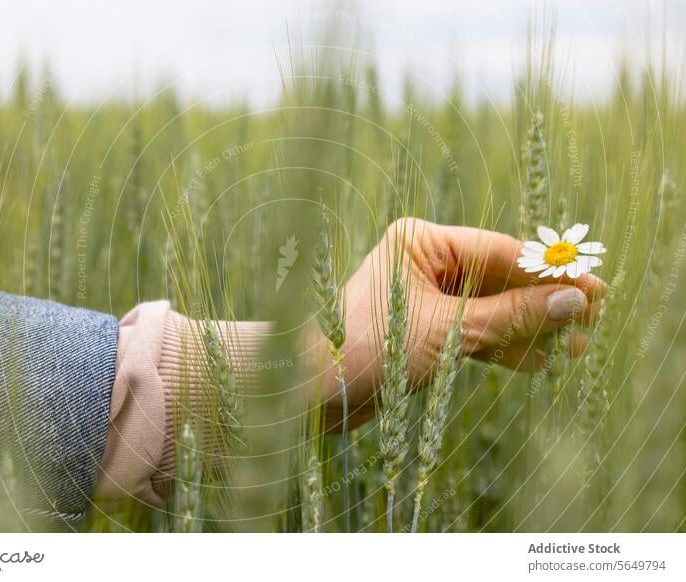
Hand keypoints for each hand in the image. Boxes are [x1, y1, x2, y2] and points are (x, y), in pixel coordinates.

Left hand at [316, 218, 604, 429]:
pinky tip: (535, 361)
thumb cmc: (368, 349)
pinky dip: (501, 345)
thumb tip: (572, 301)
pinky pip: (472, 330)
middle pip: (499, 279)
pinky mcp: (422, 327)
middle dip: (542, 304)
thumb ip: (512, 316)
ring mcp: (423, 295)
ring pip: (489, 308)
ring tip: (572, 350)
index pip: (501, 253)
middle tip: (591, 322)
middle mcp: (423, 261)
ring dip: (527, 328)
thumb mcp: (449, 332)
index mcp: (422, 242)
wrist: (315, 391)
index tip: (595, 289)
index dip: (551, 274)